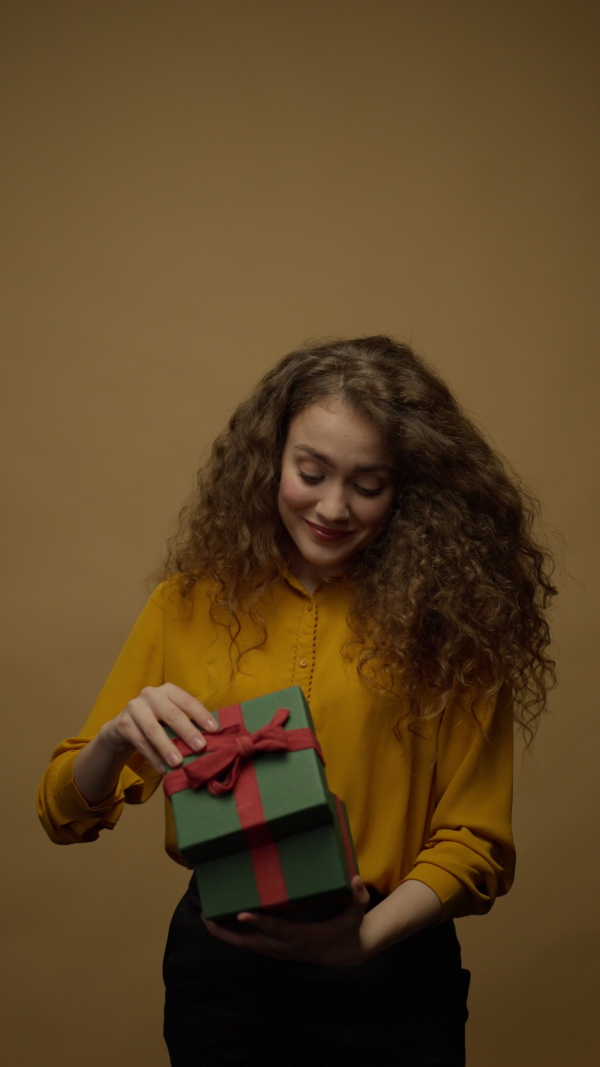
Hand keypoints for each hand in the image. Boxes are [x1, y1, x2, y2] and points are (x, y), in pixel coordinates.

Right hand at [99, 683, 217, 774]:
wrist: (123, 728)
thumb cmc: (156, 721)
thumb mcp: (170, 716)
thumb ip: (187, 722)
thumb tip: (212, 739)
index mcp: (168, 690)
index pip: (187, 701)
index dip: (201, 715)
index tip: (215, 730)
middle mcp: (150, 694)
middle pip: (172, 714)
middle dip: (187, 732)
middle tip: (200, 747)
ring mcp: (135, 708)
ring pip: (153, 730)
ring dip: (167, 747)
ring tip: (179, 763)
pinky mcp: (123, 723)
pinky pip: (140, 742)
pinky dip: (153, 757)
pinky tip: (163, 769)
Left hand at [202, 876, 373, 967]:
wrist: (346, 955)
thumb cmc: (349, 930)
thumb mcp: (356, 914)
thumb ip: (358, 898)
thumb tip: (356, 879)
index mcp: (301, 936)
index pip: (277, 929)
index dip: (259, 922)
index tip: (240, 913)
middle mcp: (285, 946)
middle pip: (251, 942)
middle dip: (227, 932)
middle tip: (207, 917)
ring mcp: (279, 950)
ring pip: (247, 945)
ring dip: (226, 935)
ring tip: (207, 919)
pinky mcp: (277, 949)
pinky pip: (251, 944)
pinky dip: (236, 936)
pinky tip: (223, 925)